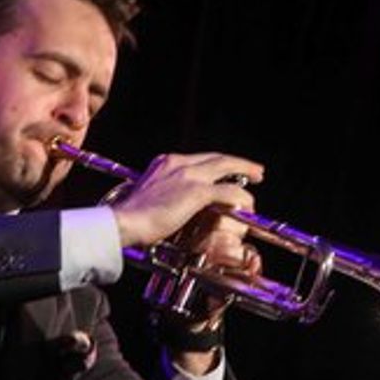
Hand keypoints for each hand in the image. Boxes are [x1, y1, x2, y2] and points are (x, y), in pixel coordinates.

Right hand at [109, 152, 263, 248]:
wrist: (121, 222)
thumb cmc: (129, 217)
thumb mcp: (148, 196)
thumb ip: (164, 194)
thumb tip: (173, 205)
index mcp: (165, 163)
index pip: (199, 158)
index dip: (218, 162)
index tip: (228, 168)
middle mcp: (178, 163)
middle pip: (217, 158)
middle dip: (238, 162)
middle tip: (254, 169)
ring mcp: (188, 176)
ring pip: (226, 167)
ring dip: (245, 173)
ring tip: (257, 178)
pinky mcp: (195, 192)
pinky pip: (227, 192)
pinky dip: (239, 197)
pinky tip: (246, 204)